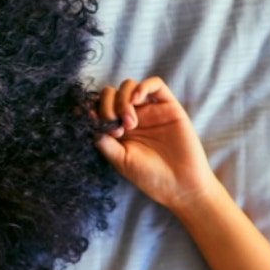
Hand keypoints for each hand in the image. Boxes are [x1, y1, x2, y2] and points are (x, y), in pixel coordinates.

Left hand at [95, 77, 221, 211]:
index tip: (89, 120)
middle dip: (107, 105)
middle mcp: (131, 117)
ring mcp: (150, 111)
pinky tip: (137, 99)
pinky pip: (155, 84)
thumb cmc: (149, 176)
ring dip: (123, 99)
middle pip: (111, 94)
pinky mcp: (169, 106)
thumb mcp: (120, 160)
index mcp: (117, 129)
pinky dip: (142, 86)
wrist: (180, 185)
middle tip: (116, 129)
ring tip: (129, 123)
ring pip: (129, 86)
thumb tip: (89, 118)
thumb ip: (104, 141)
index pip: (98, 107)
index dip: (91, 108)